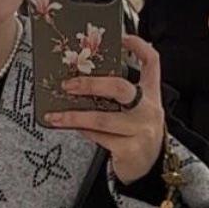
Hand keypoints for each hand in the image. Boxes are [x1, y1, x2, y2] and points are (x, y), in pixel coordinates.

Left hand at [47, 33, 165, 185]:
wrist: (148, 169)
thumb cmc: (135, 135)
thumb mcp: (135, 112)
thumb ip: (118, 98)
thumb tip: (81, 84)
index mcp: (151, 95)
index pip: (152, 62)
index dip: (138, 46)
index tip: (121, 38)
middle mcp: (149, 110)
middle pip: (121, 88)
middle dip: (91, 84)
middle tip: (67, 85)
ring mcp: (141, 130)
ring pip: (103, 117)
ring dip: (75, 116)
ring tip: (56, 117)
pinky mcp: (131, 149)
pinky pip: (101, 136)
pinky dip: (84, 131)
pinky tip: (73, 128)